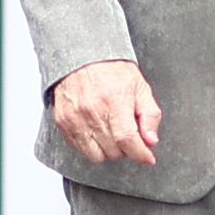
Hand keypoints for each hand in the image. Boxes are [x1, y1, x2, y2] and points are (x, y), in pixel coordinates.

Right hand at [48, 58, 162, 166]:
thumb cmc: (112, 69)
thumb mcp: (140, 87)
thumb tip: (151, 140)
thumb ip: (149, 115)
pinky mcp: (63, 122)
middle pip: (114, 151)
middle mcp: (93, 111)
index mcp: (115, 101)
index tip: (147, 158)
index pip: (128, 140)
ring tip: (112, 134)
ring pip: (96, 156)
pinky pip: (79, 149)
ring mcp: (75, 118)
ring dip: (108, 150)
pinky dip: (91, 147)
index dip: (141, 154)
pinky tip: (97, 132)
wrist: (82, 55)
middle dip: (126, 149)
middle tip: (128, 135)